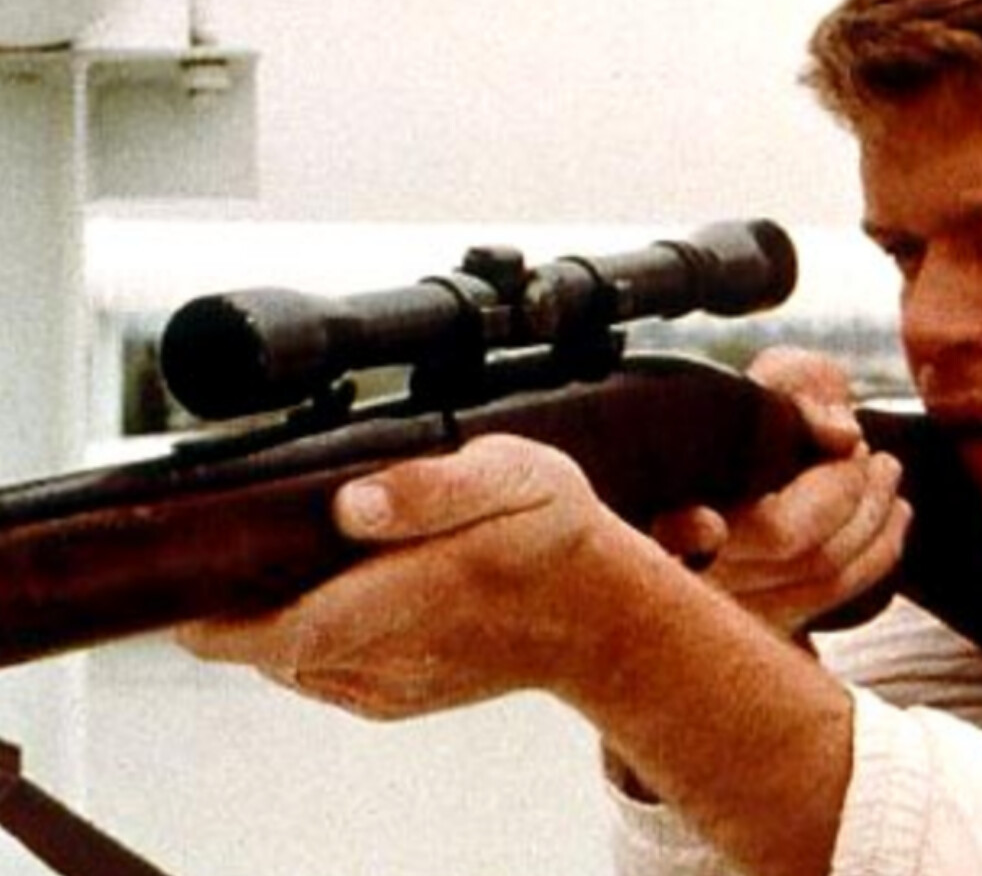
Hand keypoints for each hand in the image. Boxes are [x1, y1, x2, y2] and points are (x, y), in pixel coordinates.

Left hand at [177, 433, 662, 719]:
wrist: (602, 615)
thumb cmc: (556, 534)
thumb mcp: (518, 474)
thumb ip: (436, 484)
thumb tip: (352, 504)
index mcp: (427, 591)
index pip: (295, 632)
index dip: (224, 621)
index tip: (188, 586)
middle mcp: (403, 652)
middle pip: (278, 650)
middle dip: (239, 610)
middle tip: (228, 556)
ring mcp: (396, 685)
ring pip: (294, 664)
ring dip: (270, 626)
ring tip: (277, 569)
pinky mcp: (395, 699)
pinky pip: (321, 675)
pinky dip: (302, 643)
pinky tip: (323, 598)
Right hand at [650, 347, 911, 633]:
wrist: (752, 448)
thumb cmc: (754, 410)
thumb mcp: (769, 380)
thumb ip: (796, 391)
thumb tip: (844, 435)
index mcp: (669, 504)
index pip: (682, 530)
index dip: (693, 532)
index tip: (711, 523)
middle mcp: (689, 569)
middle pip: (784, 541)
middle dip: (845, 489)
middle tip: (866, 450)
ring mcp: (730, 606)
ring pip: (821, 574)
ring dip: (872, 517)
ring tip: (887, 472)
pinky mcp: (769, 622)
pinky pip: (836, 595)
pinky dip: (878, 552)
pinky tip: (896, 512)